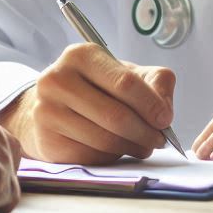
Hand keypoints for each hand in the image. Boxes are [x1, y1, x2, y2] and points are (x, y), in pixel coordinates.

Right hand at [0, 44, 175, 164]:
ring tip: (143, 146)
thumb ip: (154, 82)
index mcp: (81, 55)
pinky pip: (92, 156)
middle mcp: (58, 79)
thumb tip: (164, 112)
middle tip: (159, 140)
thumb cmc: (95, 87)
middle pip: (116, 116)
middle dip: (146, 132)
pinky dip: (113, 157)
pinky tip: (118, 150)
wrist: (51, 106)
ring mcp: (48, 111)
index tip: (165, 120)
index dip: (151, 104)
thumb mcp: (124, 72)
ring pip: (105, 140)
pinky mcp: (47, 141)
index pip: (125, 83)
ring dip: (133, 147)